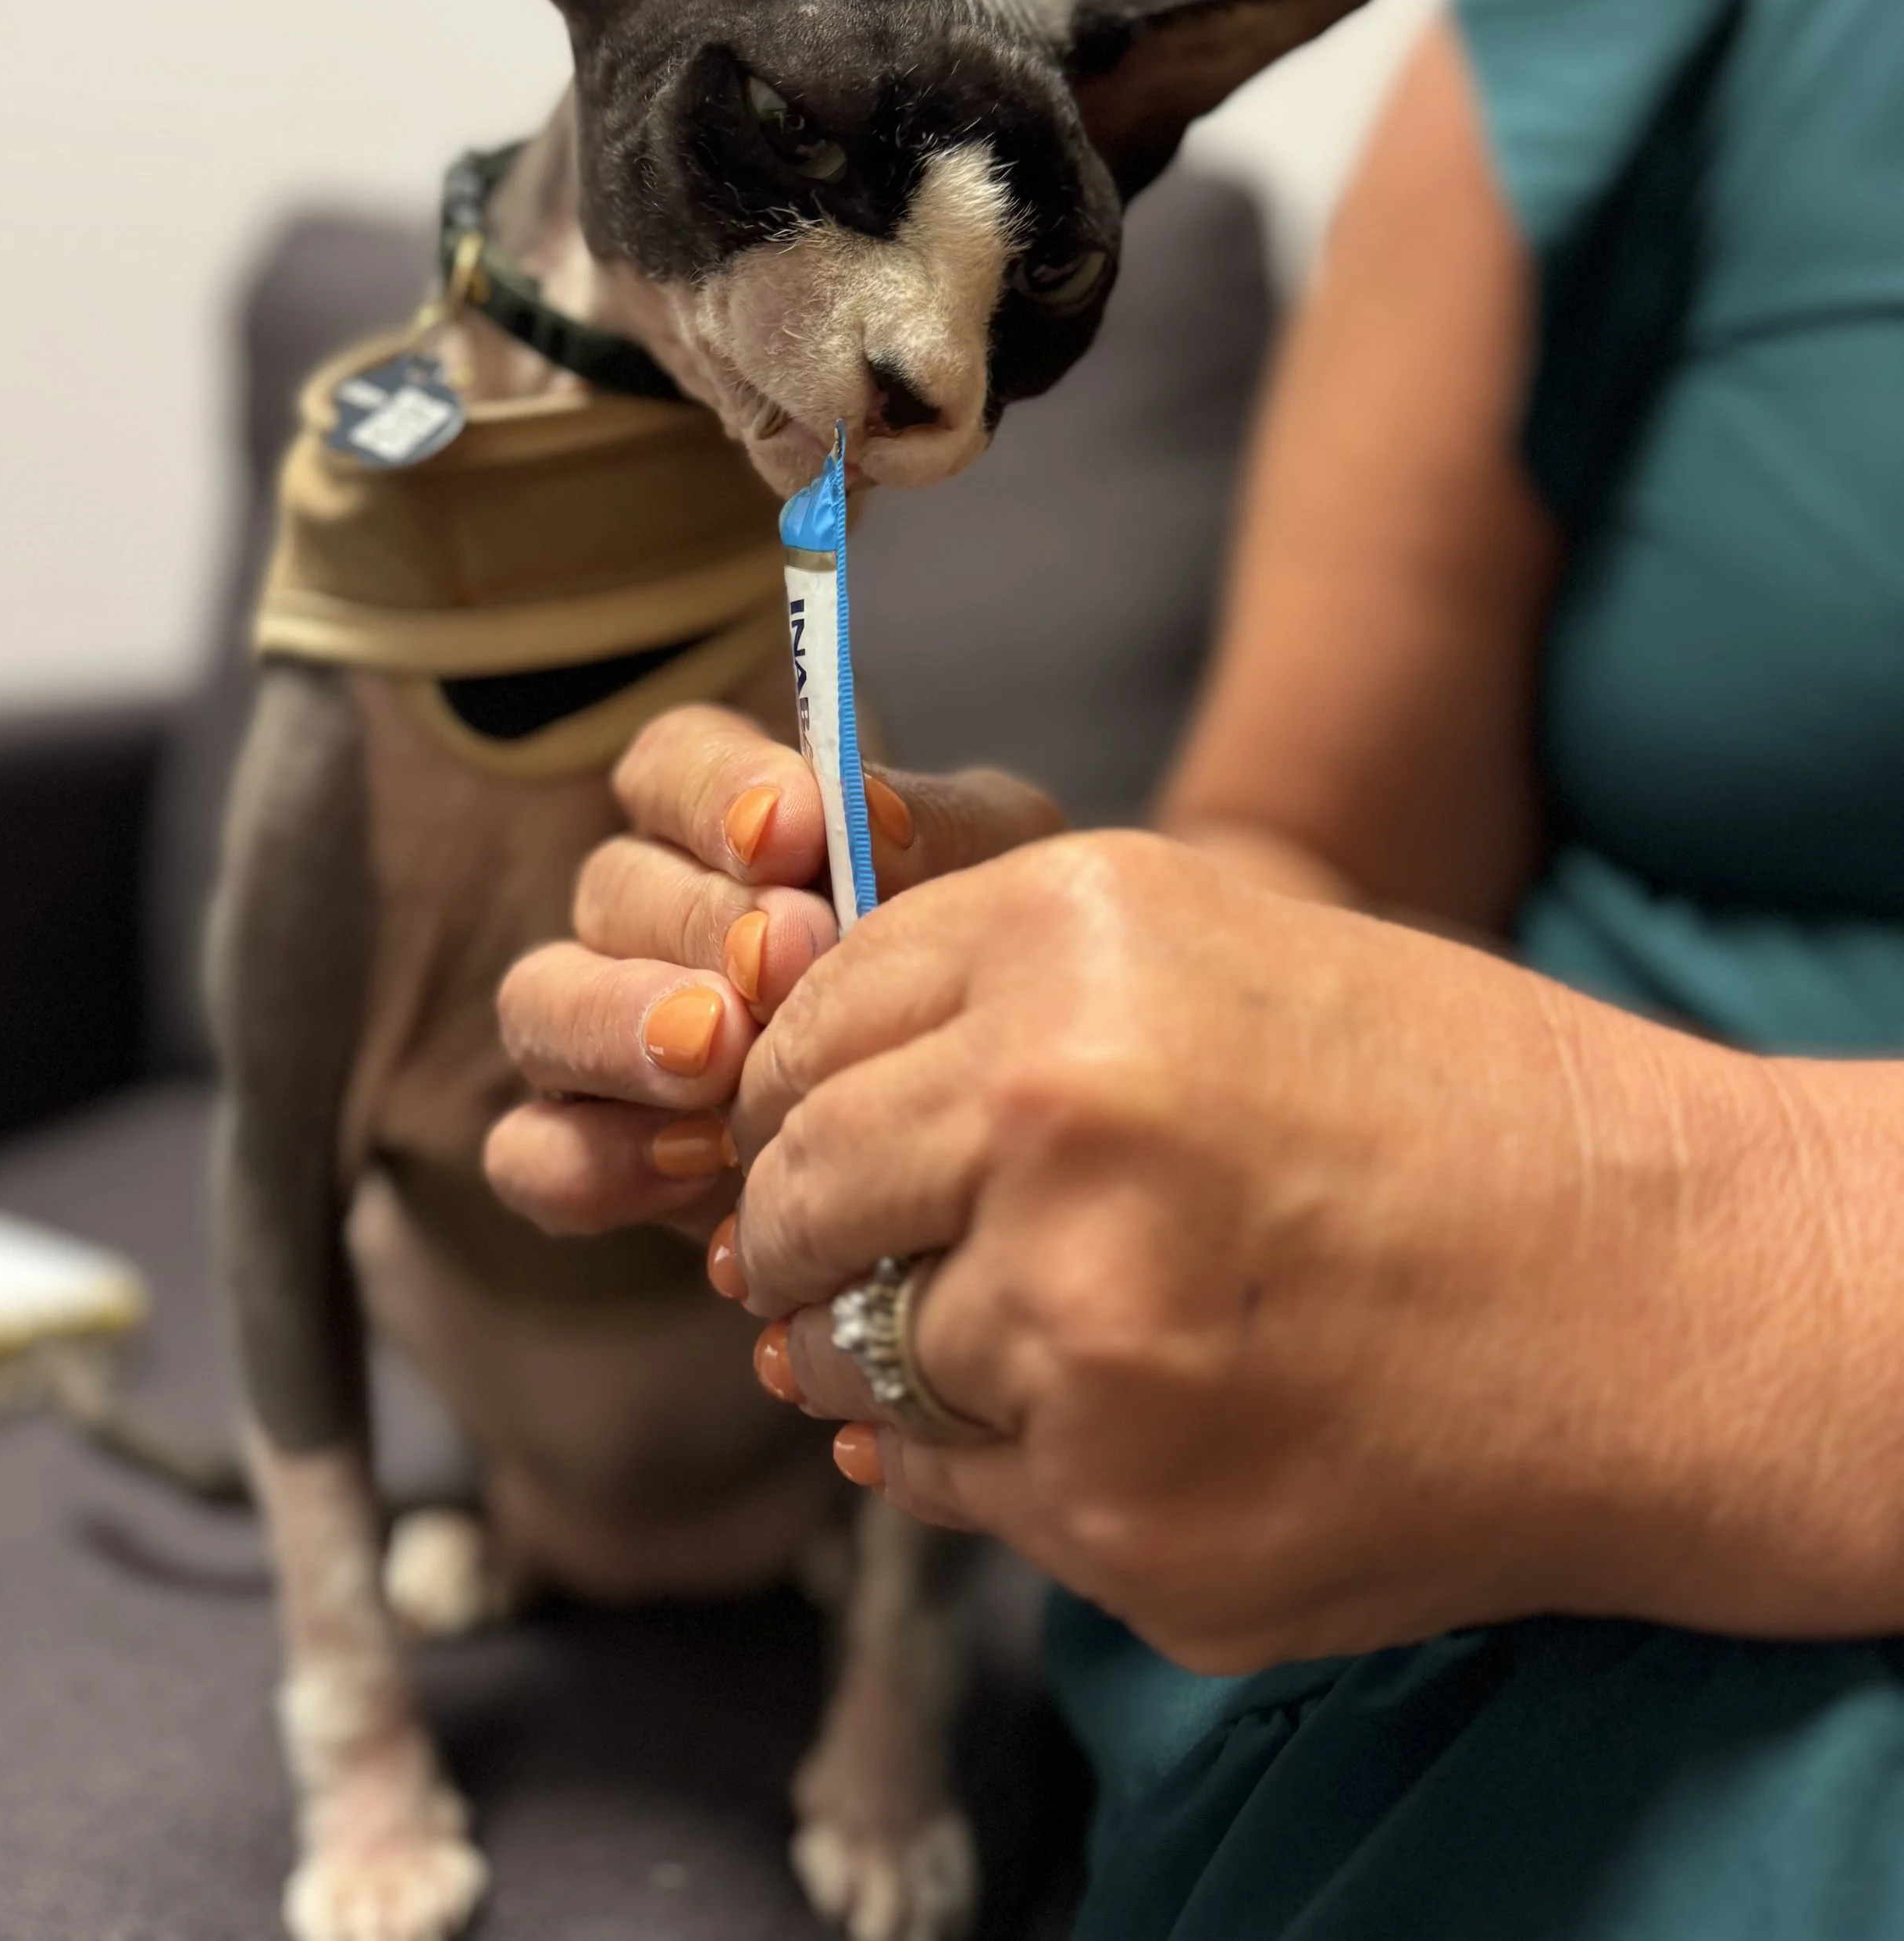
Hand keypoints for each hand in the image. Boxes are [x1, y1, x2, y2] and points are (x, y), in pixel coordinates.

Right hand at [486, 704, 1059, 1238]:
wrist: (988, 1128)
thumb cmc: (988, 965)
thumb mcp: (996, 878)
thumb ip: (936, 833)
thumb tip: (869, 814)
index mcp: (729, 822)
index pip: (671, 764)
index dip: (714, 788)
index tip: (790, 828)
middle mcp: (646, 918)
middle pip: (614, 885)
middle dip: (699, 921)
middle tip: (782, 958)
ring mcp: (601, 1040)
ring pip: (541, 1002)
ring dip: (618, 1025)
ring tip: (716, 1056)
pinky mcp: (590, 1161)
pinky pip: (530, 1153)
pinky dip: (592, 1159)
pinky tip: (690, 1169)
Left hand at [727, 830, 1838, 1670]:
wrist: (1666, 1290)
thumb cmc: (1450, 1102)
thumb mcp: (1215, 949)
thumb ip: (988, 998)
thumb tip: (781, 1115)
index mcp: (1069, 939)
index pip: (805, 1031)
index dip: (791, 1098)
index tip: (812, 1143)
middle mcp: (1050, 1112)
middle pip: (794, 1198)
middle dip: (800, 1237)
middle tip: (850, 1261)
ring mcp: (1080, 1327)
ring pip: (864, 1356)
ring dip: (924, 1354)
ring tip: (1080, 1331)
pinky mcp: (1121, 1509)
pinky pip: (950, 1486)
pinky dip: (1006, 1459)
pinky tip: (1140, 1414)